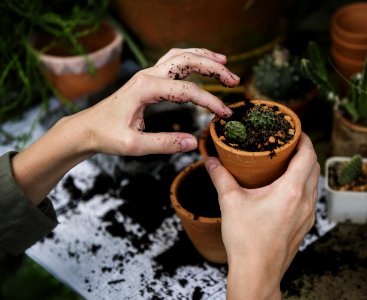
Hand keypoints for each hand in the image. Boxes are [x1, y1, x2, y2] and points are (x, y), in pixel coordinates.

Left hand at [12, 48, 239, 203]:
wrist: (87, 128)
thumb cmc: (107, 136)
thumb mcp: (134, 145)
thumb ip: (165, 143)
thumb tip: (193, 142)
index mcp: (145, 89)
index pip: (187, 91)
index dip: (210, 101)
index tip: (225, 114)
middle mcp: (148, 75)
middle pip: (187, 61)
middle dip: (214, 68)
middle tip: (234, 80)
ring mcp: (147, 74)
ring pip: (180, 56)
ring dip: (204, 57)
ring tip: (225, 63)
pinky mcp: (148, 79)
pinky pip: (173, 61)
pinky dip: (191, 59)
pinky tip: (202, 62)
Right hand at [205, 133, 319, 298]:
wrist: (257, 273)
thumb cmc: (246, 240)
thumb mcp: (230, 203)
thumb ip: (220, 177)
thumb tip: (211, 161)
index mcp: (291, 190)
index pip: (308, 155)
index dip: (304, 139)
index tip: (295, 131)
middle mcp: (305, 201)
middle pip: (314, 167)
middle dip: (305, 152)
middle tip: (288, 144)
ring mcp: (308, 215)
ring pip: (314, 183)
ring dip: (305, 169)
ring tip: (287, 164)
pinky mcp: (305, 226)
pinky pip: (310, 198)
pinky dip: (303, 186)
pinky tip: (286, 189)